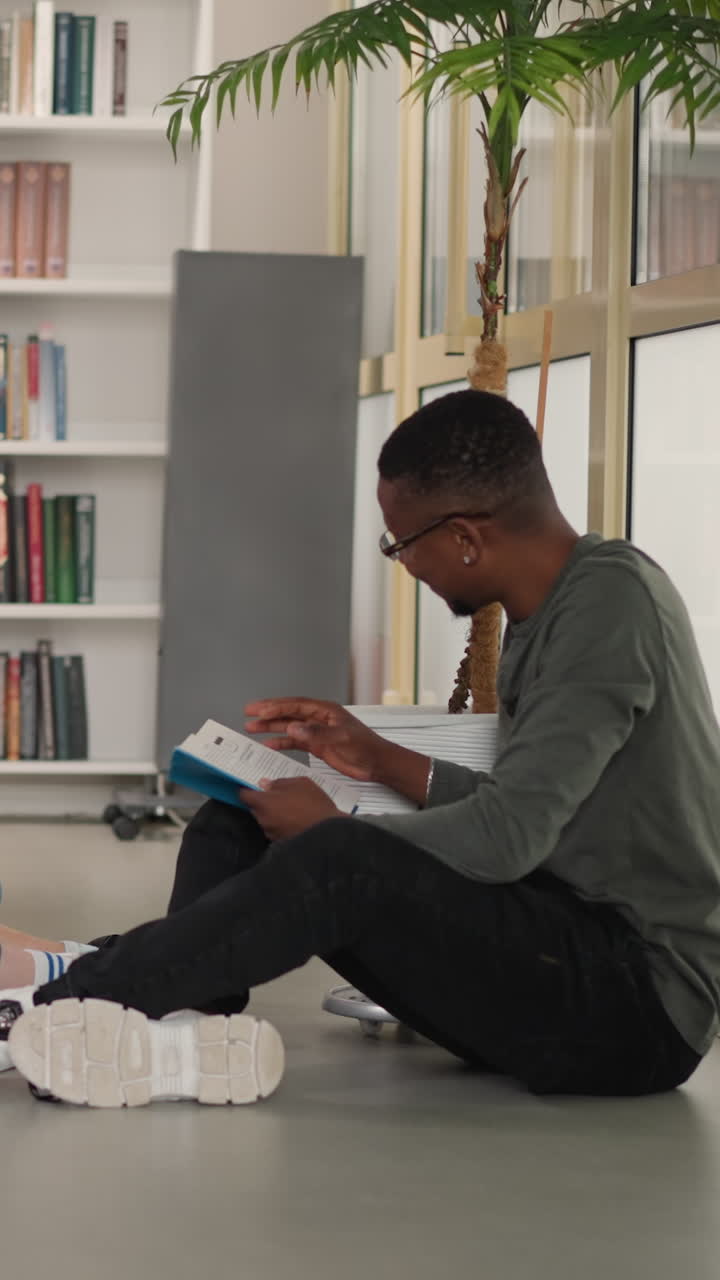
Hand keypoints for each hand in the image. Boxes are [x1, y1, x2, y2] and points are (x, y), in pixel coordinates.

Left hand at [239, 777, 340, 840]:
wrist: (329, 832)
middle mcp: (263, 819)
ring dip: (273, 814)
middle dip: (264, 802)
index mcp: (264, 802)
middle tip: (278, 796)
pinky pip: (276, 829)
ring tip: (291, 809)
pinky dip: (281, 825)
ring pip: (266, 819)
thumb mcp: (301, 783)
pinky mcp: (279, 843)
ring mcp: (271, 833)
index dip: (247, 789)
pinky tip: (295, 820)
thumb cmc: (315, 806)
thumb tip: (266, 784)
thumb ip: (280, 782)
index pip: (244, 795)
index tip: (251, 786)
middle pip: (255, 808)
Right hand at [245, 697, 385, 782]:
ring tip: (251, 728)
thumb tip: (294, 728)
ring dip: (271, 727)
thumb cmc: (365, 747)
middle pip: (288, 712)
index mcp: (325, 711)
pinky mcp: (317, 746)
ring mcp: (317, 732)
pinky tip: (268, 744)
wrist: (377, 763)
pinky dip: (281, 742)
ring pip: (288, 726)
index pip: (296, 705)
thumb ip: (317, 734)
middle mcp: (318, 719)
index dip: (277, 707)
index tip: (260, 710)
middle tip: (249, 712)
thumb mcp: (342, 738)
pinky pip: (294, 742)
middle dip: (268, 712)